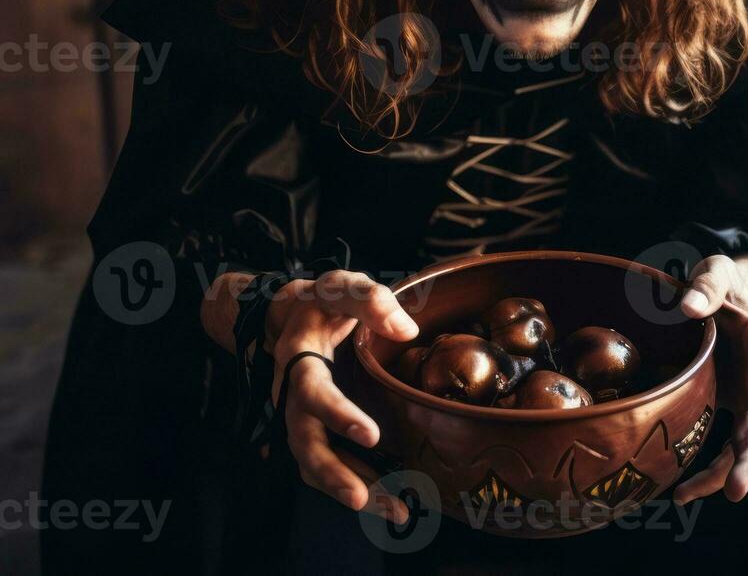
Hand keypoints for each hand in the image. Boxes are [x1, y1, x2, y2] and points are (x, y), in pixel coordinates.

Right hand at [263, 270, 419, 521]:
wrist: (292, 313)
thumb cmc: (323, 300)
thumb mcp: (342, 286)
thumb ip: (370, 300)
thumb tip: (407, 329)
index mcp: (298, 359)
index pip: (312, 391)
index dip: (336, 414)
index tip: (370, 435)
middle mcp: (292, 395)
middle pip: (304, 443)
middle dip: (333, 473)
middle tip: (363, 498)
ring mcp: (301, 417)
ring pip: (315, 462)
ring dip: (350, 490)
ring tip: (394, 511)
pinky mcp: (316, 429)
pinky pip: (329, 462)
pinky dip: (356, 484)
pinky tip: (390, 502)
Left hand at [673, 254, 747, 504]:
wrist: (716, 297)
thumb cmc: (719, 283)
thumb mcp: (714, 272)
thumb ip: (705, 287)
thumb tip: (688, 307)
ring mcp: (745, 397)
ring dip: (738, 470)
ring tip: (725, 496)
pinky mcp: (726, 410)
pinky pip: (723, 447)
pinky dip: (708, 472)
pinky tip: (683, 494)